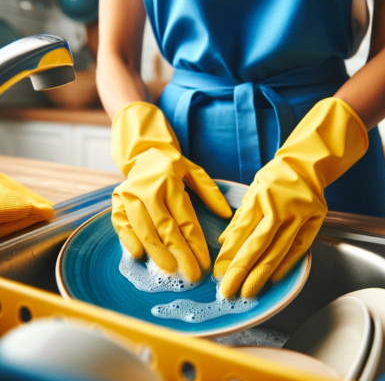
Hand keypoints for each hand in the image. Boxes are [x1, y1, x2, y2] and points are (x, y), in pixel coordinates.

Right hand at [111, 102, 231, 282]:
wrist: (142, 152)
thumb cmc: (172, 166)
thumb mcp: (195, 172)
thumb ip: (210, 192)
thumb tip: (226, 214)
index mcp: (170, 182)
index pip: (185, 220)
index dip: (195, 244)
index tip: (204, 263)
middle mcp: (148, 189)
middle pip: (166, 228)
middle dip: (180, 254)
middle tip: (191, 275)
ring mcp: (129, 196)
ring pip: (144, 230)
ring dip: (158, 253)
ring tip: (171, 271)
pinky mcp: (116, 202)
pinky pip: (121, 226)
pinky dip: (129, 242)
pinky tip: (140, 256)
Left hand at [213, 98, 367, 298]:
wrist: (307, 164)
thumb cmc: (275, 178)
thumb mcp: (252, 190)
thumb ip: (240, 217)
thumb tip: (225, 243)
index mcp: (260, 197)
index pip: (241, 231)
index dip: (229, 255)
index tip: (218, 273)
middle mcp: (279, 207)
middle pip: (258, 245)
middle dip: (240, 271)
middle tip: (227, 291)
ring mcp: (299, 215)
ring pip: (277, 251)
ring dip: (261, 275)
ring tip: (247, 292)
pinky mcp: (314, 222)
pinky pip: (298, 249)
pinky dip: (285, 266)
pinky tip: (272, 280)